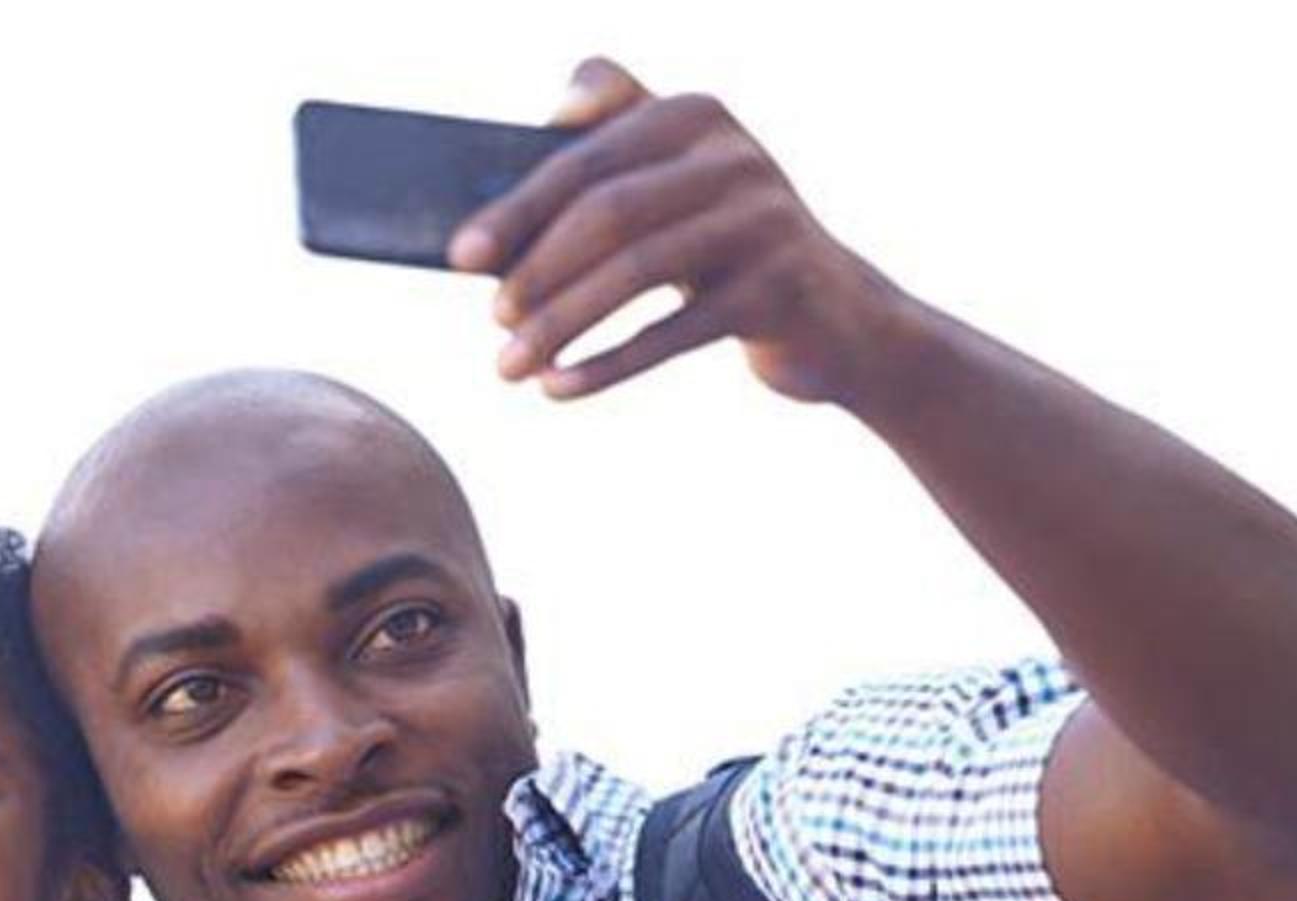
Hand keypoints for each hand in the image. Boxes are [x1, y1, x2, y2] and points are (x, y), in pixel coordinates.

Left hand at [445, 57, 917, 406]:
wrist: (835, 316)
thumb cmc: (719, 255)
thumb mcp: (668, 194)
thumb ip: (594, 170)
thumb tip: (486, 230)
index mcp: (693, 116)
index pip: (586, 157)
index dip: (517, 207)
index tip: (462, 256)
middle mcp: (734, 156)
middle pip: (607, 211)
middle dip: (536, 270)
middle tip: (492, 320)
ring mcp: (763, 220)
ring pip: (636, 272)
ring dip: (560, 325)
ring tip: (508, 368)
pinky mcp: (778, 290)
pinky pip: (673, 332)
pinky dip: (606, 364)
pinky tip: (558, 389)